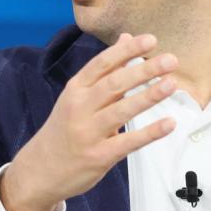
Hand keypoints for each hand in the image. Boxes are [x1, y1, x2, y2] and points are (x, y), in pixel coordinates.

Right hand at [0, 33, 177, 210]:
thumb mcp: (78, 96)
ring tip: (171, 84)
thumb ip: (105, 70)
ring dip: (148, 96)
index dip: (127, 50)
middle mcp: (80, 107)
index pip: (102, 63)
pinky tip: (169, 123)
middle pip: (114, 84)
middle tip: (170, 60)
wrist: (39, 171)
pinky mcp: (98, 157)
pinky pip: (128, 142)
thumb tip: (126, 38)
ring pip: (121, 110)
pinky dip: (150, 133)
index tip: (150, 40)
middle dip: (144, 70)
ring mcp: (88, 133)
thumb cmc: (64, 129)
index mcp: (76, 89)